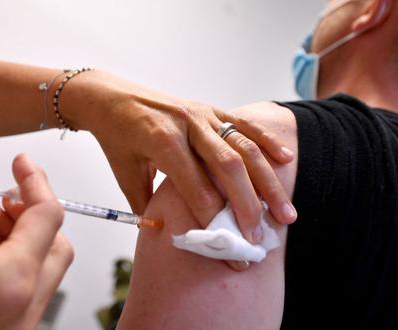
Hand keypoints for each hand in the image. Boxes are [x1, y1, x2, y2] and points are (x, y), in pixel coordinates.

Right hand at [0, 148, 71, 329]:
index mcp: (7, 286)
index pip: (47, 219)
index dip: (35, 182)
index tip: (22, 165)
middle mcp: (21, 314)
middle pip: (55, 246)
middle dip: (32, 214)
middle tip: (3, 196)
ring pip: (43, 271)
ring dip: (22, 238)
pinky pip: (25, 294)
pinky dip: (14, 265)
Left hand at [67, 71, 296, 246]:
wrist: (111, 97)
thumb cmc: (117, 138)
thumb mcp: (125, 174)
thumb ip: (147, 205)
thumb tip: (169, 234)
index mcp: (163, 143)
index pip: (198, 190)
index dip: (216, 222)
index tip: (230, 248)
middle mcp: (188, 126)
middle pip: (229, 170)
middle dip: (248, 208)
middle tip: (260, 239)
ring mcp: (203, 114)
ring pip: (245, 148)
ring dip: (268, 183)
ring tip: (285, 212)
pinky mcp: (211, 108)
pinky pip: (244, 124)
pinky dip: (267, 141)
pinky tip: (286, 160)